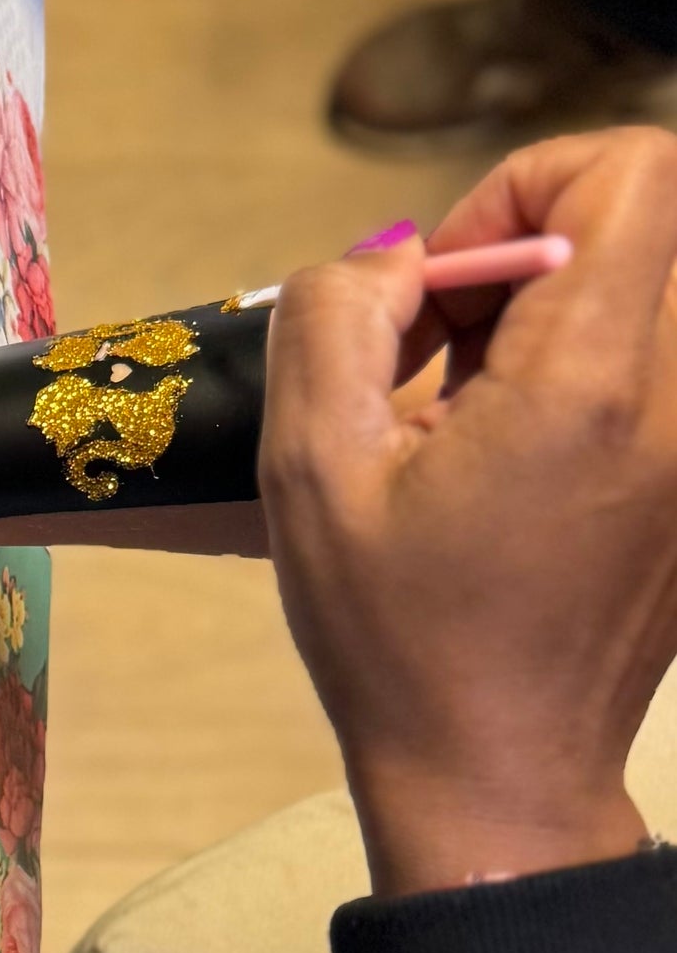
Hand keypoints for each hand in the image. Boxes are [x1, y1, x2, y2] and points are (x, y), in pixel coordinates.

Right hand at [261, 130, 676, 897]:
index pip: (635, 172)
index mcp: (592, 388)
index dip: (527, 185)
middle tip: (454, 346)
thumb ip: (336, 316)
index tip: (452, 281)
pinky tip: (523, 458)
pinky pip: (661, 375)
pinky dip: (592, 378)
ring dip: (567, 312)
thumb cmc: (401, 642)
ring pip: (659, 297)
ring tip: (481, 409)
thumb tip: (395, 256)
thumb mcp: (310, 470)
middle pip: (654, 226)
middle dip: (542, 247)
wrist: (498, 780)